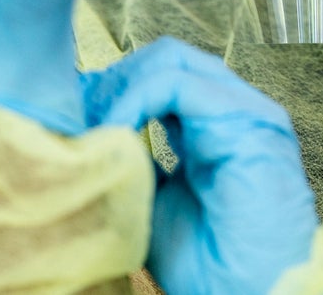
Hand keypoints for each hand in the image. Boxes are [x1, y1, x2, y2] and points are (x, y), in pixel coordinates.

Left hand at [87, 39, 318, 293]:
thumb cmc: (210, 264)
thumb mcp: (154, 198)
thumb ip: (134, 158)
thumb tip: (91, 128)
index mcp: (216, 126)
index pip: (163, 75)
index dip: (116, 86)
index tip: (74, 113)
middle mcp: (235, 109)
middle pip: (166, 58)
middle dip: (115, 79)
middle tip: (79, 112)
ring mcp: (246, 110)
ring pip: (171, 61)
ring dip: (122, 86)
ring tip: (94, 122)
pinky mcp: (247, 120)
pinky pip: (177, 85)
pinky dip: (136, 98)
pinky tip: (116, 128)